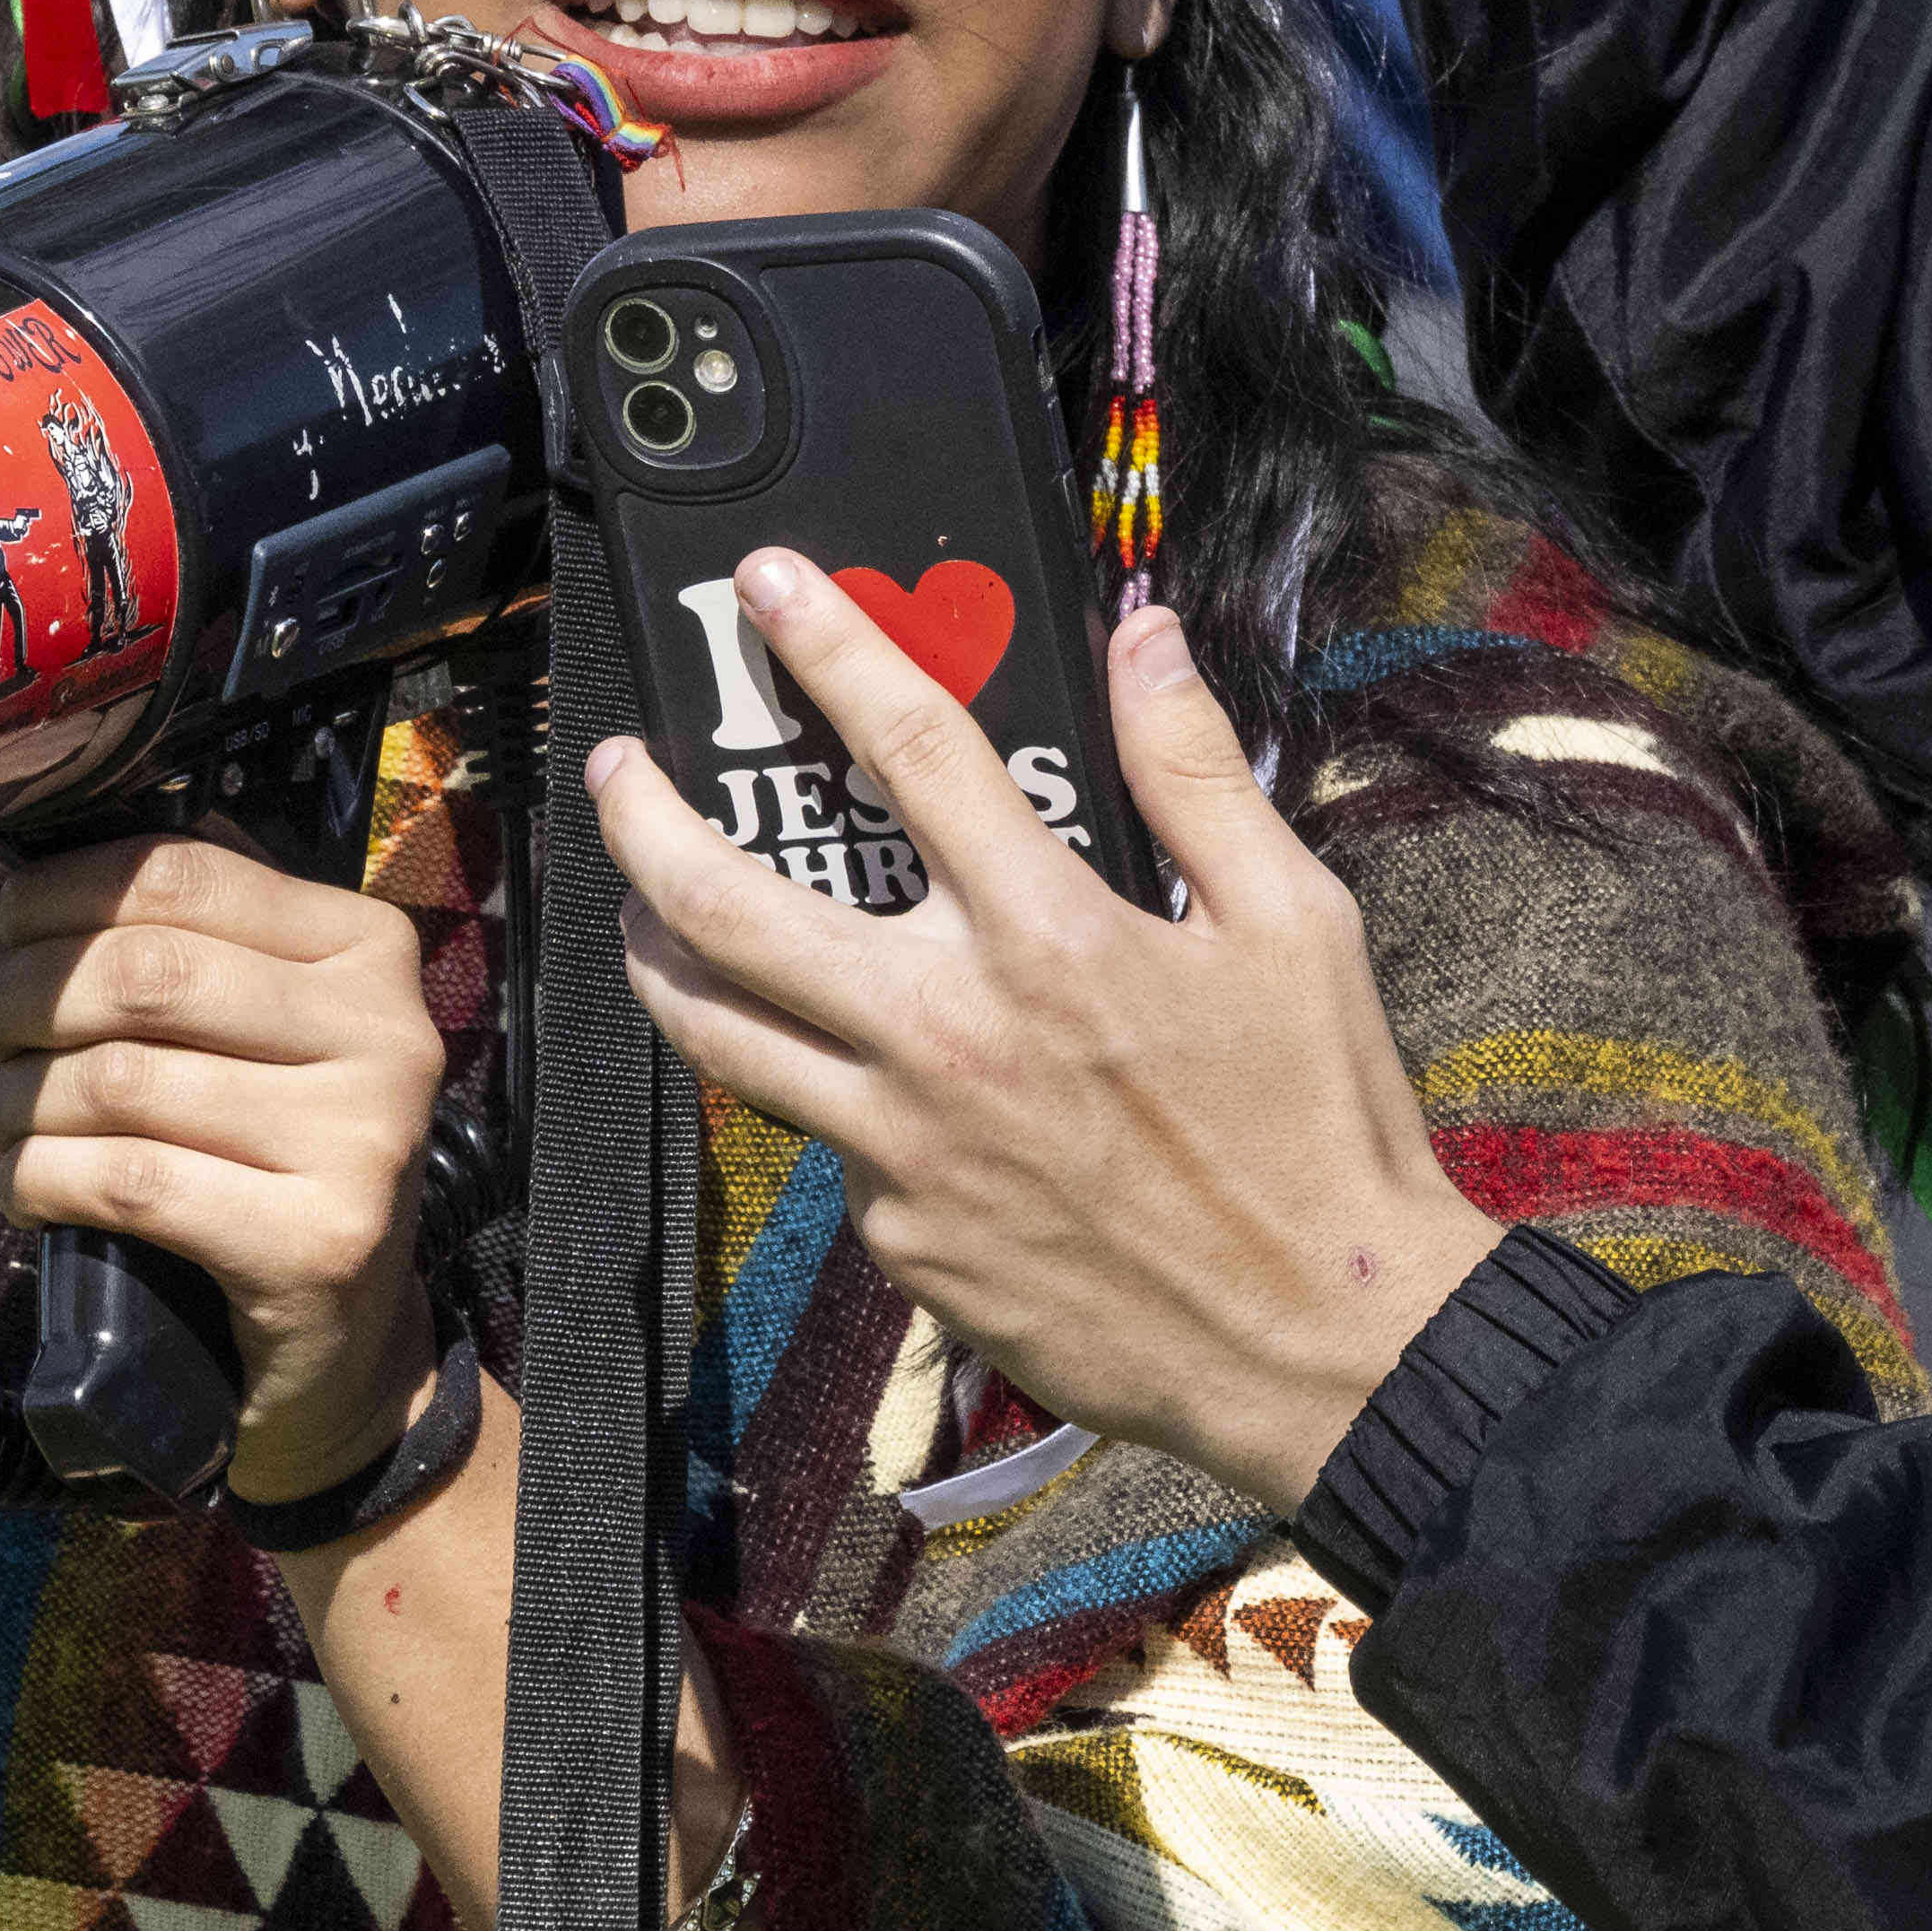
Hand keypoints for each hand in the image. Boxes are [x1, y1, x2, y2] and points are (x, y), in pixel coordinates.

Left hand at [0, 832, 449, 1507]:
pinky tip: (25, 1191)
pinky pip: (129, 1184)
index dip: (58, 893)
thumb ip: (101, 949)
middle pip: (145, 970)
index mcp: (366, 945)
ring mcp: (362, 1139)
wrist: (345, 1351)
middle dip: (24, 996)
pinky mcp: (319, 1243)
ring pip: (122, 1080)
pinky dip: (42, 1180)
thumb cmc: (261, 1164)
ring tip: (7, 1122)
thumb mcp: (207, 1037)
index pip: (183, 869)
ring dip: (21, 1100)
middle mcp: (385, 1029)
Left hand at [596, 563, 1501, 1520]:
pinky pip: (828, 1140)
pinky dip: (824, 1086)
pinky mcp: (899, 1241)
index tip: (768, 584)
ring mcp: (908, 1149)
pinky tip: (859, 1067)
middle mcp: (951, 1037)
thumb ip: (1194, 774)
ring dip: (663, 958)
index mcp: (1050, 939)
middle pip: (735, 908)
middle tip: (613, 769)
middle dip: (647, 821)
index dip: (830, 646)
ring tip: (641, 909)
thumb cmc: (1317, 1126)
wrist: (1317, 1346)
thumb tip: (1141, 638)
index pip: (913, 750)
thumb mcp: (1296, 923)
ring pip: (726, 1037)